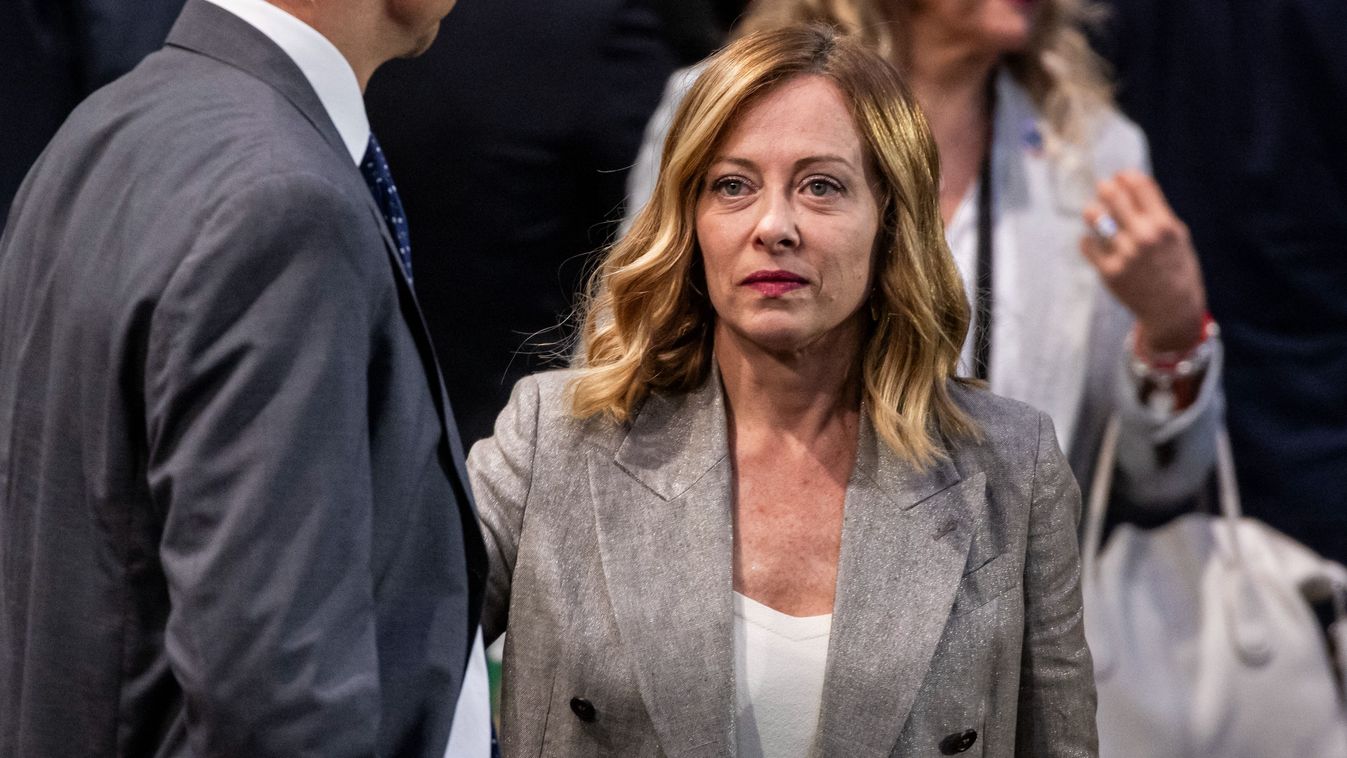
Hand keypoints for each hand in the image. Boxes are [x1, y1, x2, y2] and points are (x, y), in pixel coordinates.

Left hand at [1081, 170, 1206, 353]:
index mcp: (1164, 224)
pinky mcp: (1109, 271)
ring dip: (1093, 211)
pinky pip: (1087, 244)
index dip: (1126, 176)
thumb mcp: (1175, 235)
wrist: (1171, 307)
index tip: (1121, 178)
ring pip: (1095, 216)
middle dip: (1106, 188)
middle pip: (1113, 195)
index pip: (1139, 185)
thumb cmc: (1173, 265)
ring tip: (1094, 212)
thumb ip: (1156, 211)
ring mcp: (1125, 254)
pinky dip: (1088, 240)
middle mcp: (1144, 237)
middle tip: (1104, 190)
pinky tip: (1094, 241)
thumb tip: (1128, 181)